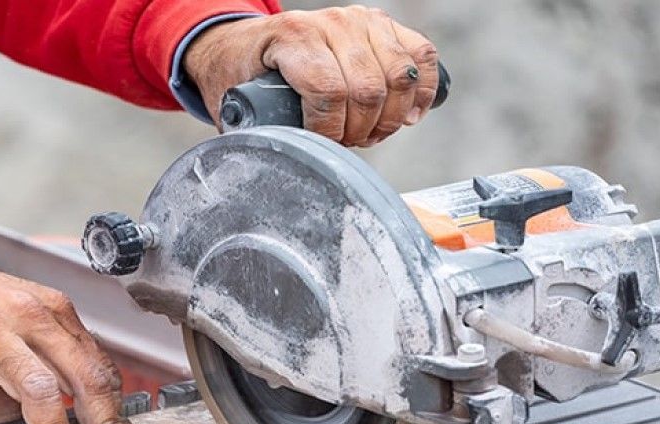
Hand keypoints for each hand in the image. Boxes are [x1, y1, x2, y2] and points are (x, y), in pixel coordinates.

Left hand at [185, 6, 438, 146]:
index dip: (330, 131)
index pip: (328, 90)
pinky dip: (423, 92)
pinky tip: (408, 115)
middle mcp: (331, 22)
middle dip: (360, 130)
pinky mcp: (385, 25)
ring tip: (370, 134)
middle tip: (348, 144)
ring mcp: (362, 20)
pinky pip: (421, 57)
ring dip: (390, 118)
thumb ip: (255, 130)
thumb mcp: (237, 99)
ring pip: (400, 77)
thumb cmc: (243, 74)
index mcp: (292, 37)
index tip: (323, 147)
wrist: (247, 43)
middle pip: (368, 89)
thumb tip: (276, 166)